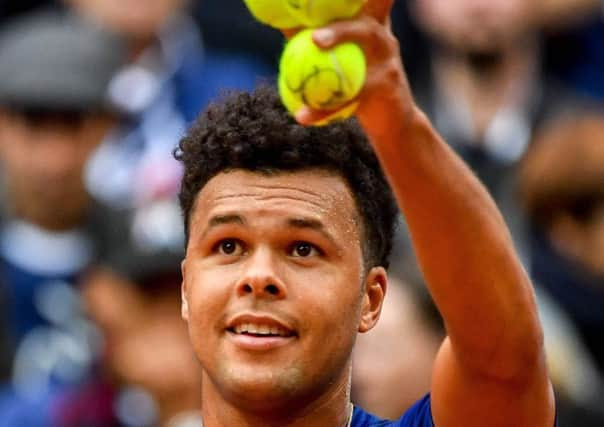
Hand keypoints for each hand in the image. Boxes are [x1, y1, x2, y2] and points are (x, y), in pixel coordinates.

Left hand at [293, 0, 415, 136]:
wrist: (393, 121)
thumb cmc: (363, 85)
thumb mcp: (344, 59)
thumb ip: (316, 38)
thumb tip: (282, 20)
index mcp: (371, 23)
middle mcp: (383, 33)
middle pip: (370, 3)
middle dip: (350, 5)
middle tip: (322, 10)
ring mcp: (388, 56)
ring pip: (363, 38)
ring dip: (339, 34)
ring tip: (314, 40)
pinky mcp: (386, 84)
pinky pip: (352, 95)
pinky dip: (323, 108)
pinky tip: (303, 116)